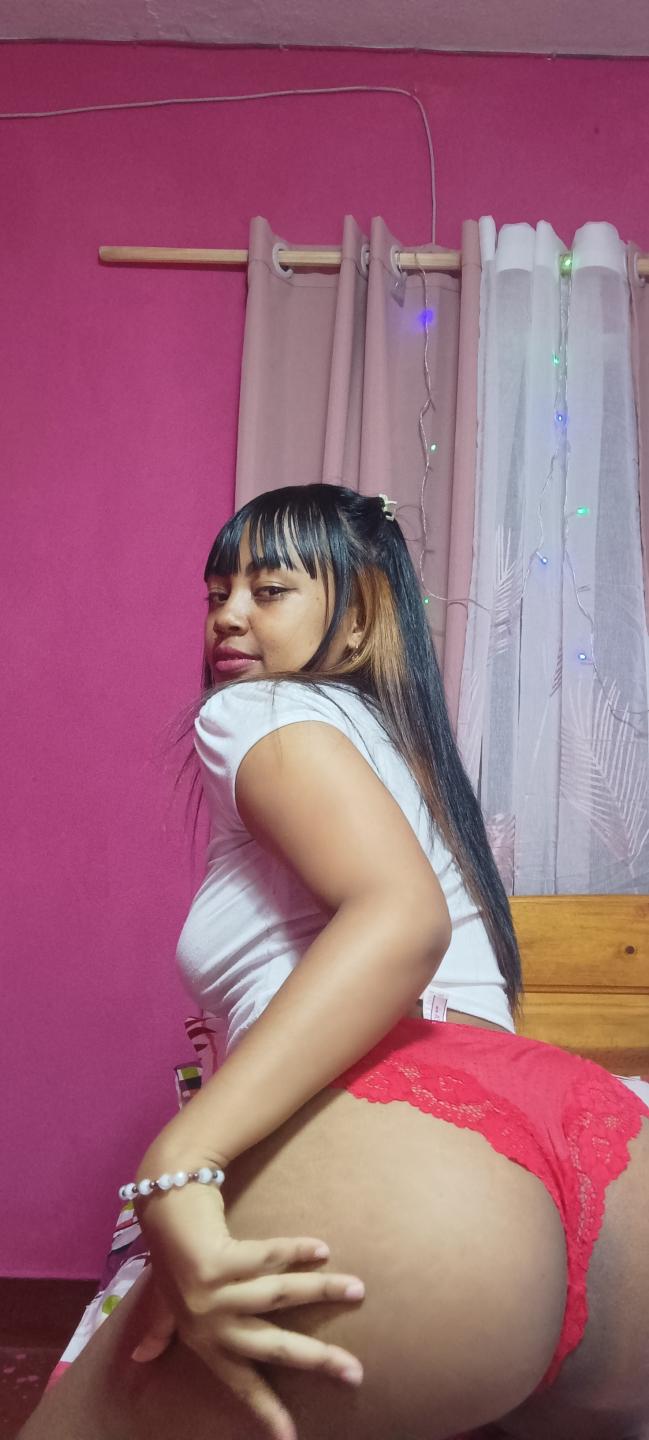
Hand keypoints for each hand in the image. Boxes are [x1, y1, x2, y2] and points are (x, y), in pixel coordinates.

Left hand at [131, 1180, 364, 1439]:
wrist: (160, 1202)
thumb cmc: (169, 1252)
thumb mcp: (166, 1297)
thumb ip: (161, 1327)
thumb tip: (142, 1357)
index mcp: (201, 1339)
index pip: (240, 1382)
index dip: (266, 1410)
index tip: (291, 1438)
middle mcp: (208, 1322)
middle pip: (272, 1347)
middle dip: (317, 1360)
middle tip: (355, 1371)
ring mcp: (213, 1293)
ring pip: (279, 1296)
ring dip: (322, 1290)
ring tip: (358, 1289)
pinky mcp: (219, 1260)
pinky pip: (268, 1257)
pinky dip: (297, 1251)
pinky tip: (322, 1250)